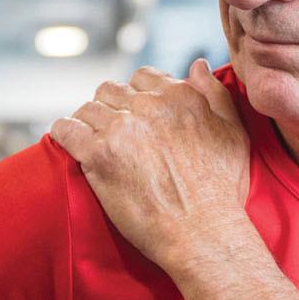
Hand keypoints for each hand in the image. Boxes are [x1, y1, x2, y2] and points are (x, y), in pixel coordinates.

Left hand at [48, 60, 253, 274]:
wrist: (203, 234)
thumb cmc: (222, 192)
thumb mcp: (235, 134)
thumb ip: (215, 95)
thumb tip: (197, 65)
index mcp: (179, 97)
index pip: (142, 77)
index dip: (136, 96)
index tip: (135, 116)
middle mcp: (148, 106)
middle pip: (111, 91)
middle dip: (110, 108)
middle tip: (112, 133)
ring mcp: (121, 129)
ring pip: (88, 108)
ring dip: (88, 122)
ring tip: (91, 141)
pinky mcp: (98, 155)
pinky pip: (66, 129)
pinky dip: (64, 133)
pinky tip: (68, 142)